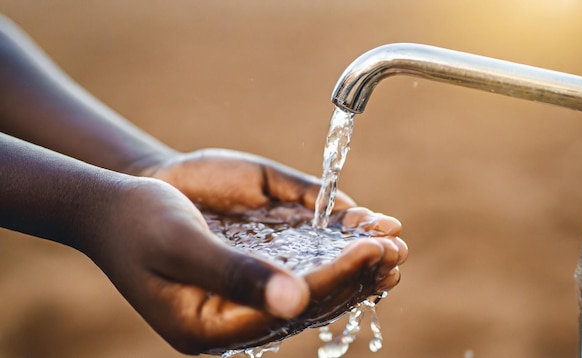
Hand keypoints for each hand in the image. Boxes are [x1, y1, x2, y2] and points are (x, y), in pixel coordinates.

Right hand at [122, 149, 406, 352]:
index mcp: (209, 325)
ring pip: (310, 289)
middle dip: (356, 275)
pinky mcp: (248, 277)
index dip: (337, 277)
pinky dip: (331, 254)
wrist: (114, 208)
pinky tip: (359, 238)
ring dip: (352, 268)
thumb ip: (234, 272)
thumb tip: (297, 300)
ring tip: (391, 246)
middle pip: (309, 303)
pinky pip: (298, 271)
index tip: (375, 248)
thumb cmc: (138, 221)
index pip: (290, 305)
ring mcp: (241, 298)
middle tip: (397, 250)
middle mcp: (232, 319)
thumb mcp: (179, 243)